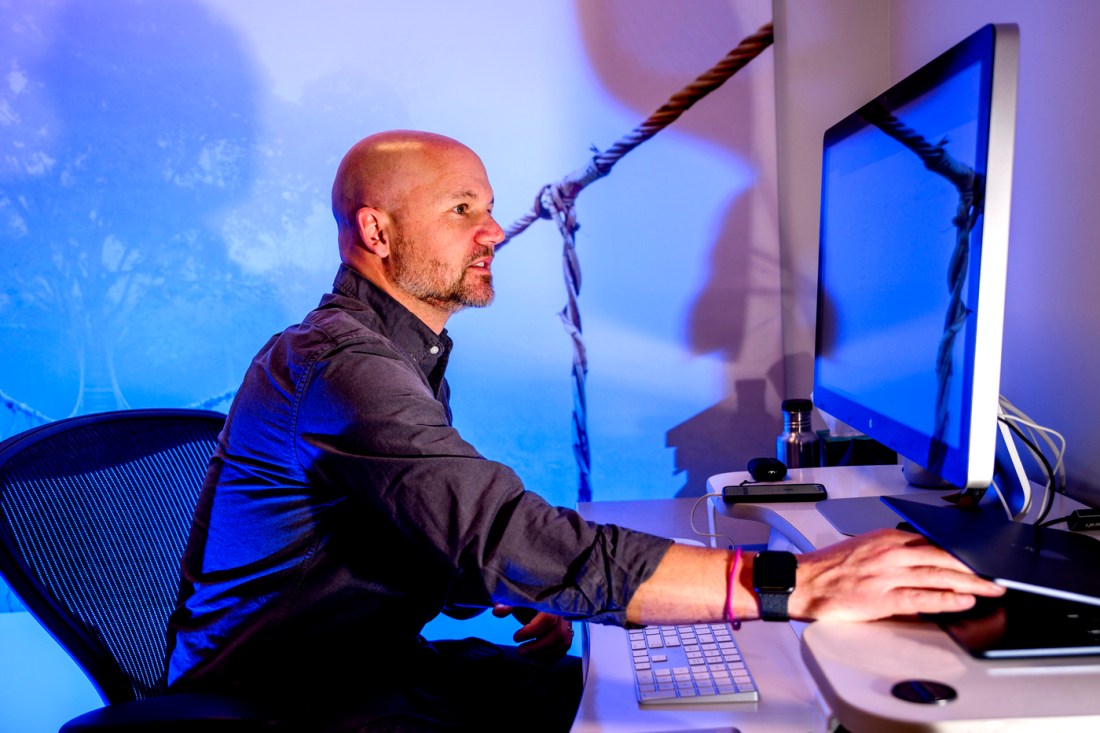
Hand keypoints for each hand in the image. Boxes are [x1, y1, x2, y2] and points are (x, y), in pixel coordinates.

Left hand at [492, 604, 573, 662]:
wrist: (540, 600)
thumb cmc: (528, 601)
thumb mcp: (518, 600)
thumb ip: (507, 605)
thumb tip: (497, 612)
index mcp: (551, 603)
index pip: (547, 619)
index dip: (532, 631)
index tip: (515, 637)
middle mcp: (563, 614)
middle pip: (557, 635)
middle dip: (537, 647)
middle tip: (520, 651)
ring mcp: (568, 625)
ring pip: (562, 644)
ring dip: (543, 654)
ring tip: (525, 655)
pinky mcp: (568, 634)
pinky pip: (564, 649)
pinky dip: (551, 658)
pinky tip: (536, 660)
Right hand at [790, 528, 1005, 621]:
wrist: (803, 582)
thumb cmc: (830, 568)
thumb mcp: (866, 548)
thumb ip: (895, 554)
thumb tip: (925, 566)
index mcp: (887, 538)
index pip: (934, 541)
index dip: (962, 550)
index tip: (982, 557)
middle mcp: (890, 552)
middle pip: (943, 557)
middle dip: (975, 567)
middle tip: (998, 576)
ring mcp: (887, 575)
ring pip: (938, 575)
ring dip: (970, 583)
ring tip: (992, 589)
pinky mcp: (882, 598)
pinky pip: (921, 597)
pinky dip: (946, 599)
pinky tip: (963, 602)